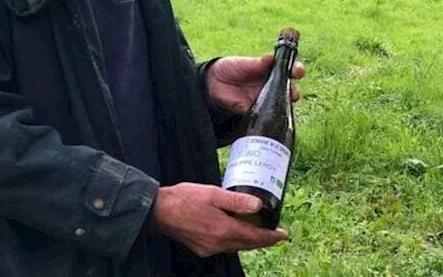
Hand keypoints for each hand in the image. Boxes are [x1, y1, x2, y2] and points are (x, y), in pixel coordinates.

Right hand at [150, 182, 287, 256]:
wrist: (159, 211)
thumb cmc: (184, 199)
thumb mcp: (213, 194)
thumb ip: (236, 200)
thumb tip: (258, 205)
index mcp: (223, 230)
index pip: (253, 236)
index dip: (270, 236)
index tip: (283, 235)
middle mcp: (218, 243)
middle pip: (247, 244)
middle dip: (263, 240)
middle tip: (276, 235)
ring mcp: (209, 248)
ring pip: (236, 247)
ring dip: (249, 241)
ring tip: (260, 234)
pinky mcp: (201, 248)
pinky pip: (224, 247)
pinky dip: (235, 242)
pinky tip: (236, 233)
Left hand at [206, 55, 305, 113]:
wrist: (212, 83)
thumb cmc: (230, 68)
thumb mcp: (241, 63)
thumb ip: (256, 63)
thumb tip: (270, 58)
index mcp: (270, 70)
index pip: (288, 70)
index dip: (296, 70)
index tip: (298, 70)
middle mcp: (270, 85)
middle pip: (288, 90)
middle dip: (294, 91)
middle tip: (294, 92)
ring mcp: (264, 99)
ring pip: (279, 104)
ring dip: (284, 105)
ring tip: (283, 103)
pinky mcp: (254, 110)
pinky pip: (264, 115)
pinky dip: (268, 116)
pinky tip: (269, 115)